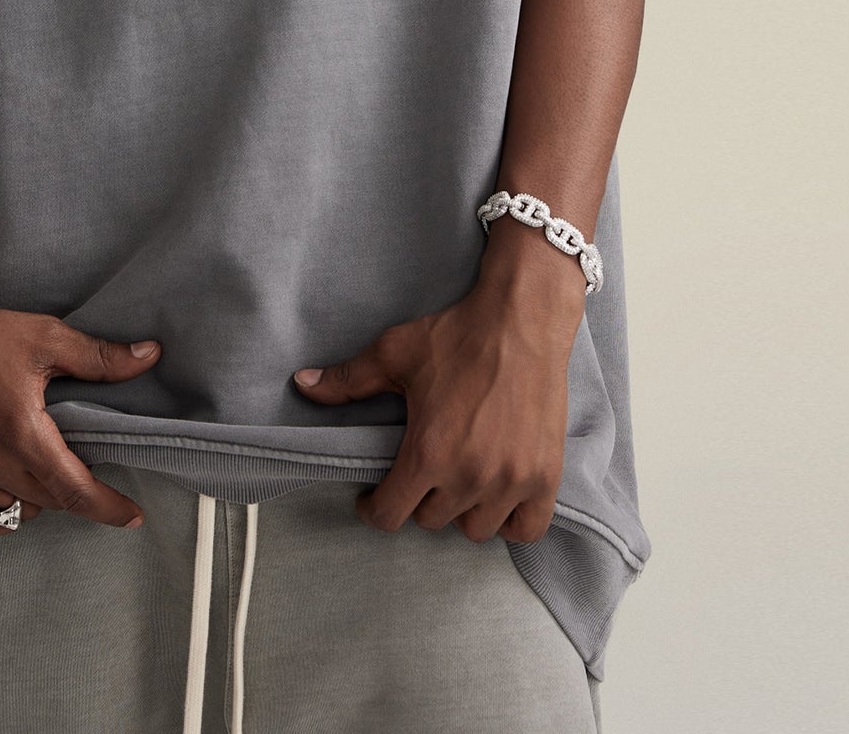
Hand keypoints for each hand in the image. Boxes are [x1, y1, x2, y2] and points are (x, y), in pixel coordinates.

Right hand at [0, 256, 162, 539]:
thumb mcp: (48, 338)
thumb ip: (101, 357)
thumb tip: (151, 355)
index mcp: (21, 433)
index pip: (75, 491)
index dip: (109, 508)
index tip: (134, 516)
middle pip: (51, 501)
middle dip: (78, 491)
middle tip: (91, 467)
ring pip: (19, 511)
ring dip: (42, 498)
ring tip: (51, 468)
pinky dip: (3, 515)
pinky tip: (14, 491)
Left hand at [291, 224, 587, 543]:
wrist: (522, 318)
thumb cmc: (457, 335)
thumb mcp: (394, 354)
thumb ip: (348, 380)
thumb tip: (302, 385)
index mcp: (428, 453)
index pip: (390, 515)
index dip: (373, 508)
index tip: (374, 497)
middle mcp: (470, 476)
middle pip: (432, 521)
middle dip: (419, 500)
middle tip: (421, 474)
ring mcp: (512, 481)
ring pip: (476, 530)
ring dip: (462, 511)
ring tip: (457, 482)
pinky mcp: (546, 478)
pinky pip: (525, 529)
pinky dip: (510, 521)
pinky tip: (497, 497)